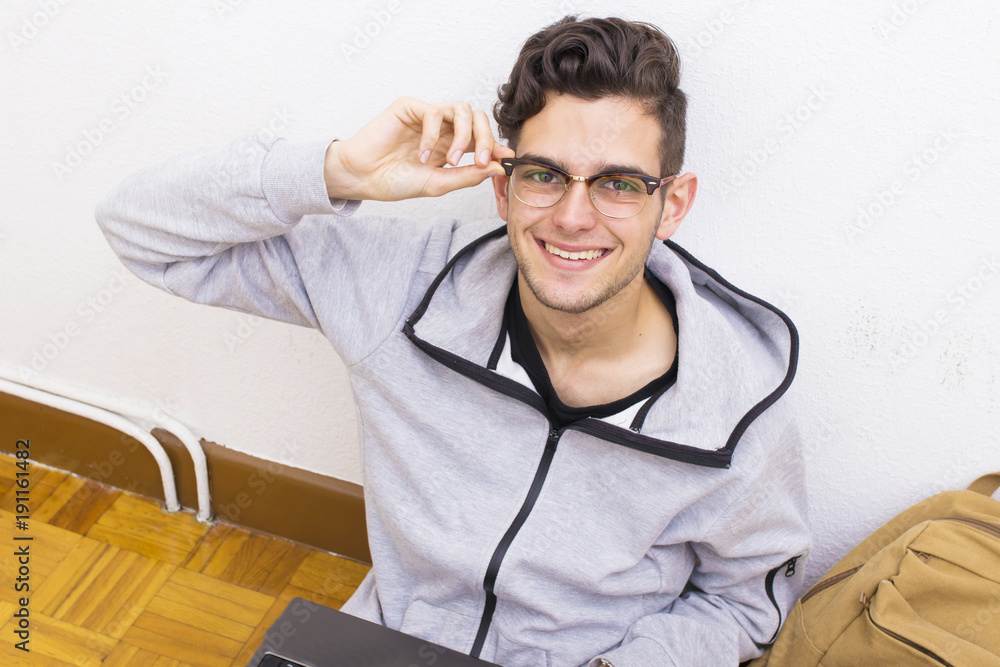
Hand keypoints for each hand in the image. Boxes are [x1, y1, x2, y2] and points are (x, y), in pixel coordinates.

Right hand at [324, 97, 513, 200]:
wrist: (362, 178)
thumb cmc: (395, 182)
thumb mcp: (438, 184)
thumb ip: (467, 175)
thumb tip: (498, 167)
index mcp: (451, 146)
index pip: (481, 138)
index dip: (495, 146)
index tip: (507, 159)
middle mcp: (443, 128)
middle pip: (477, 118)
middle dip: (485, 139)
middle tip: (481, 161)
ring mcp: (427, 116)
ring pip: (462, 109)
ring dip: (462, 136)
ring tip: (448, 161)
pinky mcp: (410, 107)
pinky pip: (435, 113)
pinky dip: (433, 136)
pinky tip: (422, 154)